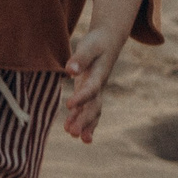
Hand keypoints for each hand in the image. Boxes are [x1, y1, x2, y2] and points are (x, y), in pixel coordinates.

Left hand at [60, 0, 143, 141]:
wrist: (108, 40)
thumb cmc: (97, 41)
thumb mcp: (89, 46)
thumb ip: (80, 58)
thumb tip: (69, 71)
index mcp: (99, 75)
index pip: (90, 89)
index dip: (81, 98)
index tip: (69, 105)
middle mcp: (98, 86)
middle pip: (93, 106)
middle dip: (84, 120)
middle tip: (74, 134)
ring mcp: (95, 89)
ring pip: (91, 111)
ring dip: (84, 124)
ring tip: (74, 137)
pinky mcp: (89, 90)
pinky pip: (86, 108)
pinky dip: (79, 118)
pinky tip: (69, 129)